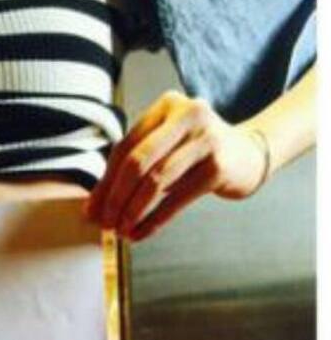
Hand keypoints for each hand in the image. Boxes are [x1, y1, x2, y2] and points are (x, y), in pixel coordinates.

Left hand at [85, 91, 267, 240]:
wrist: (248, 156)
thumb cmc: (193, 154)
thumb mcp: (163, 150)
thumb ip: (128, 171)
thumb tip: (91, 209)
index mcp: (167, 105)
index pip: (125, 146)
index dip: (105, 181)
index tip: (91, 209)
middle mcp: (187, 115)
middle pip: (137, 161)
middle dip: (114, 197)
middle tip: (103, 223)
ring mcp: (206, 139)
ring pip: (155, 181)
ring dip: (132, 211)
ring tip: (120, 231)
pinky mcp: (218, 167)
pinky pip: (176, 199)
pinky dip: (154, 220)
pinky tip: (140, 234)